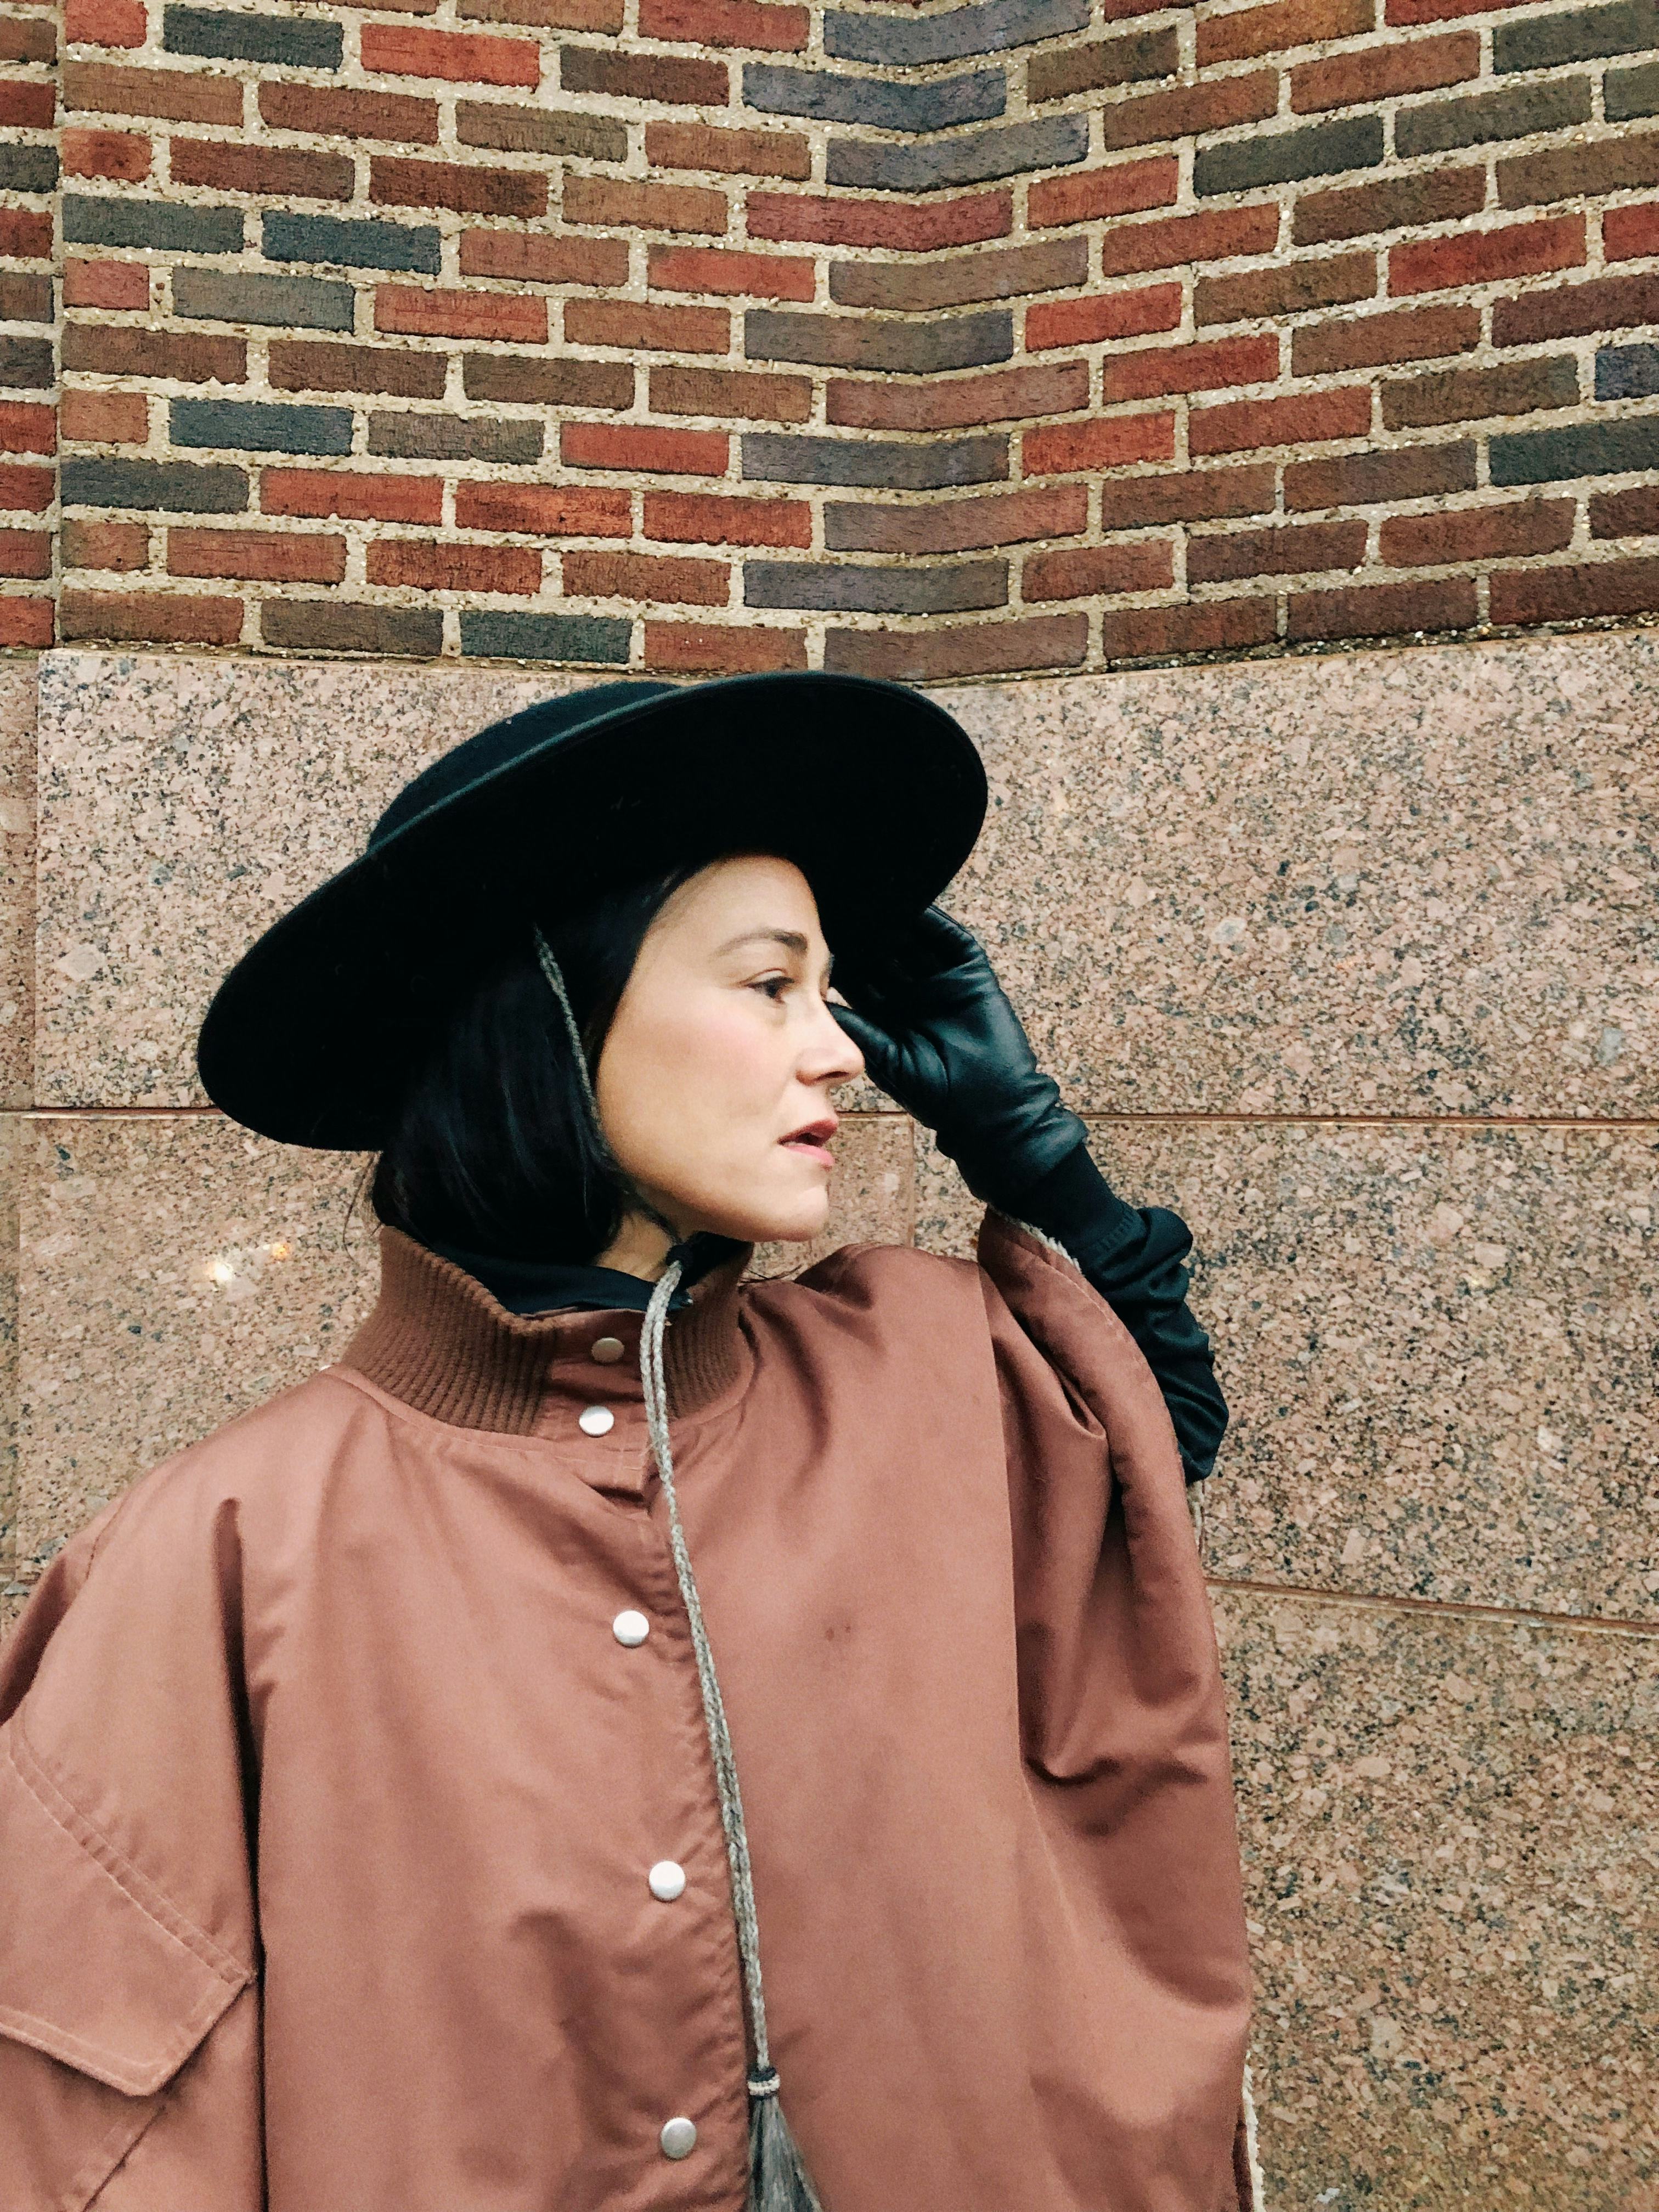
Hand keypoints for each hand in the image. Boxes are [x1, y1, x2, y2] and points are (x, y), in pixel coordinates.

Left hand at [831, 908, 1085, 1210]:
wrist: (988, 1106)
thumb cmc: (935, 1094)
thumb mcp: (888, 1059)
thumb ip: (858, 1026)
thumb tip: (818, 999)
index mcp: (887, 1014)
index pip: (858, 977)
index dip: (841, 957)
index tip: (819, 933)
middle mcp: (911, 993)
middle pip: (883, 952)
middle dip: (865, 931)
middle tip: (841, 903)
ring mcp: (941, 981)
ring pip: (913, 940)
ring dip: (895, 919)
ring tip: (874, 895)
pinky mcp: (970, 974)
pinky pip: (950, 940)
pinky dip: (934, 921)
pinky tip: (914, 904)